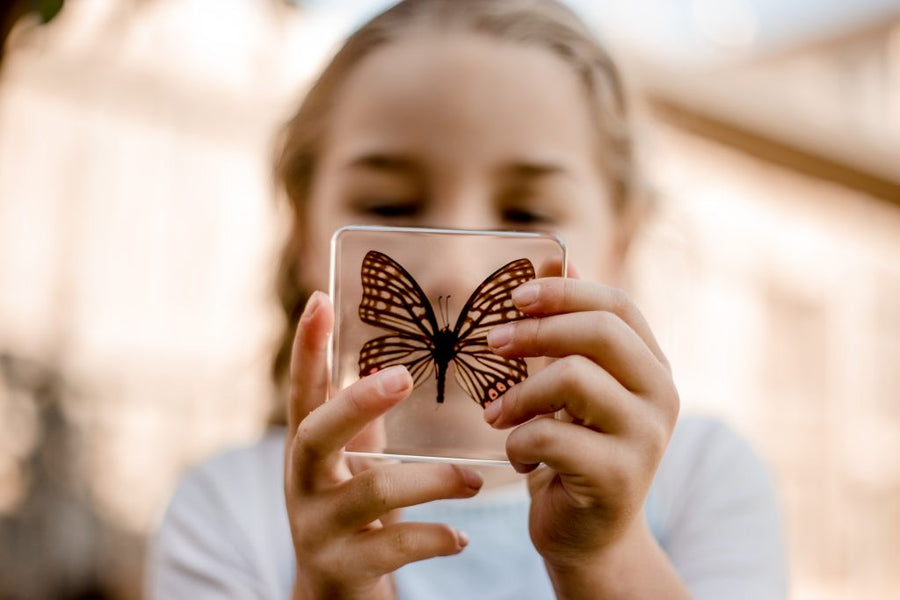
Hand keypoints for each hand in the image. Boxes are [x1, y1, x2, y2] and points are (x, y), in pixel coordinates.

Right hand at [285, 291, 482, 599]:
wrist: (333, 599)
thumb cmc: (355, 518)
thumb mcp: (352, 466)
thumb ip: (365, 422)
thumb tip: (396, 363)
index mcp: (309, 451)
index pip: (302, 391)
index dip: (307, 348)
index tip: (320, 298)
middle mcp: (303, 484)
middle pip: (316, 434)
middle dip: (357, 402)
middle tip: (402, 376)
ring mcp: (318, 528)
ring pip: (372, 492)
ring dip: (433, 482)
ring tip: (475, 482)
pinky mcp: (341, 569)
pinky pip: (393, 548)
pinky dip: (435, 538)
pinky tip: (461, 538)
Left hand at [484, 275, 685, 596]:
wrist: (590, 535)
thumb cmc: (575, 451)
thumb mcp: (573, 385)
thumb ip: (568, 328)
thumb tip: (558, 258)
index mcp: (651, 366)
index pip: (617, 306)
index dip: (563, 292)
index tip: (515, 297)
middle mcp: (661, 395)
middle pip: (600, 332)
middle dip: (536, 330)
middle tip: (492, 343)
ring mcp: (646, 437)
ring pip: (574, 378)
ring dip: (519, 393)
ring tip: (495, 415)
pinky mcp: (618, 477)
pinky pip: (550, 436)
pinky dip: (517, 441)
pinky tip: (517, 456)